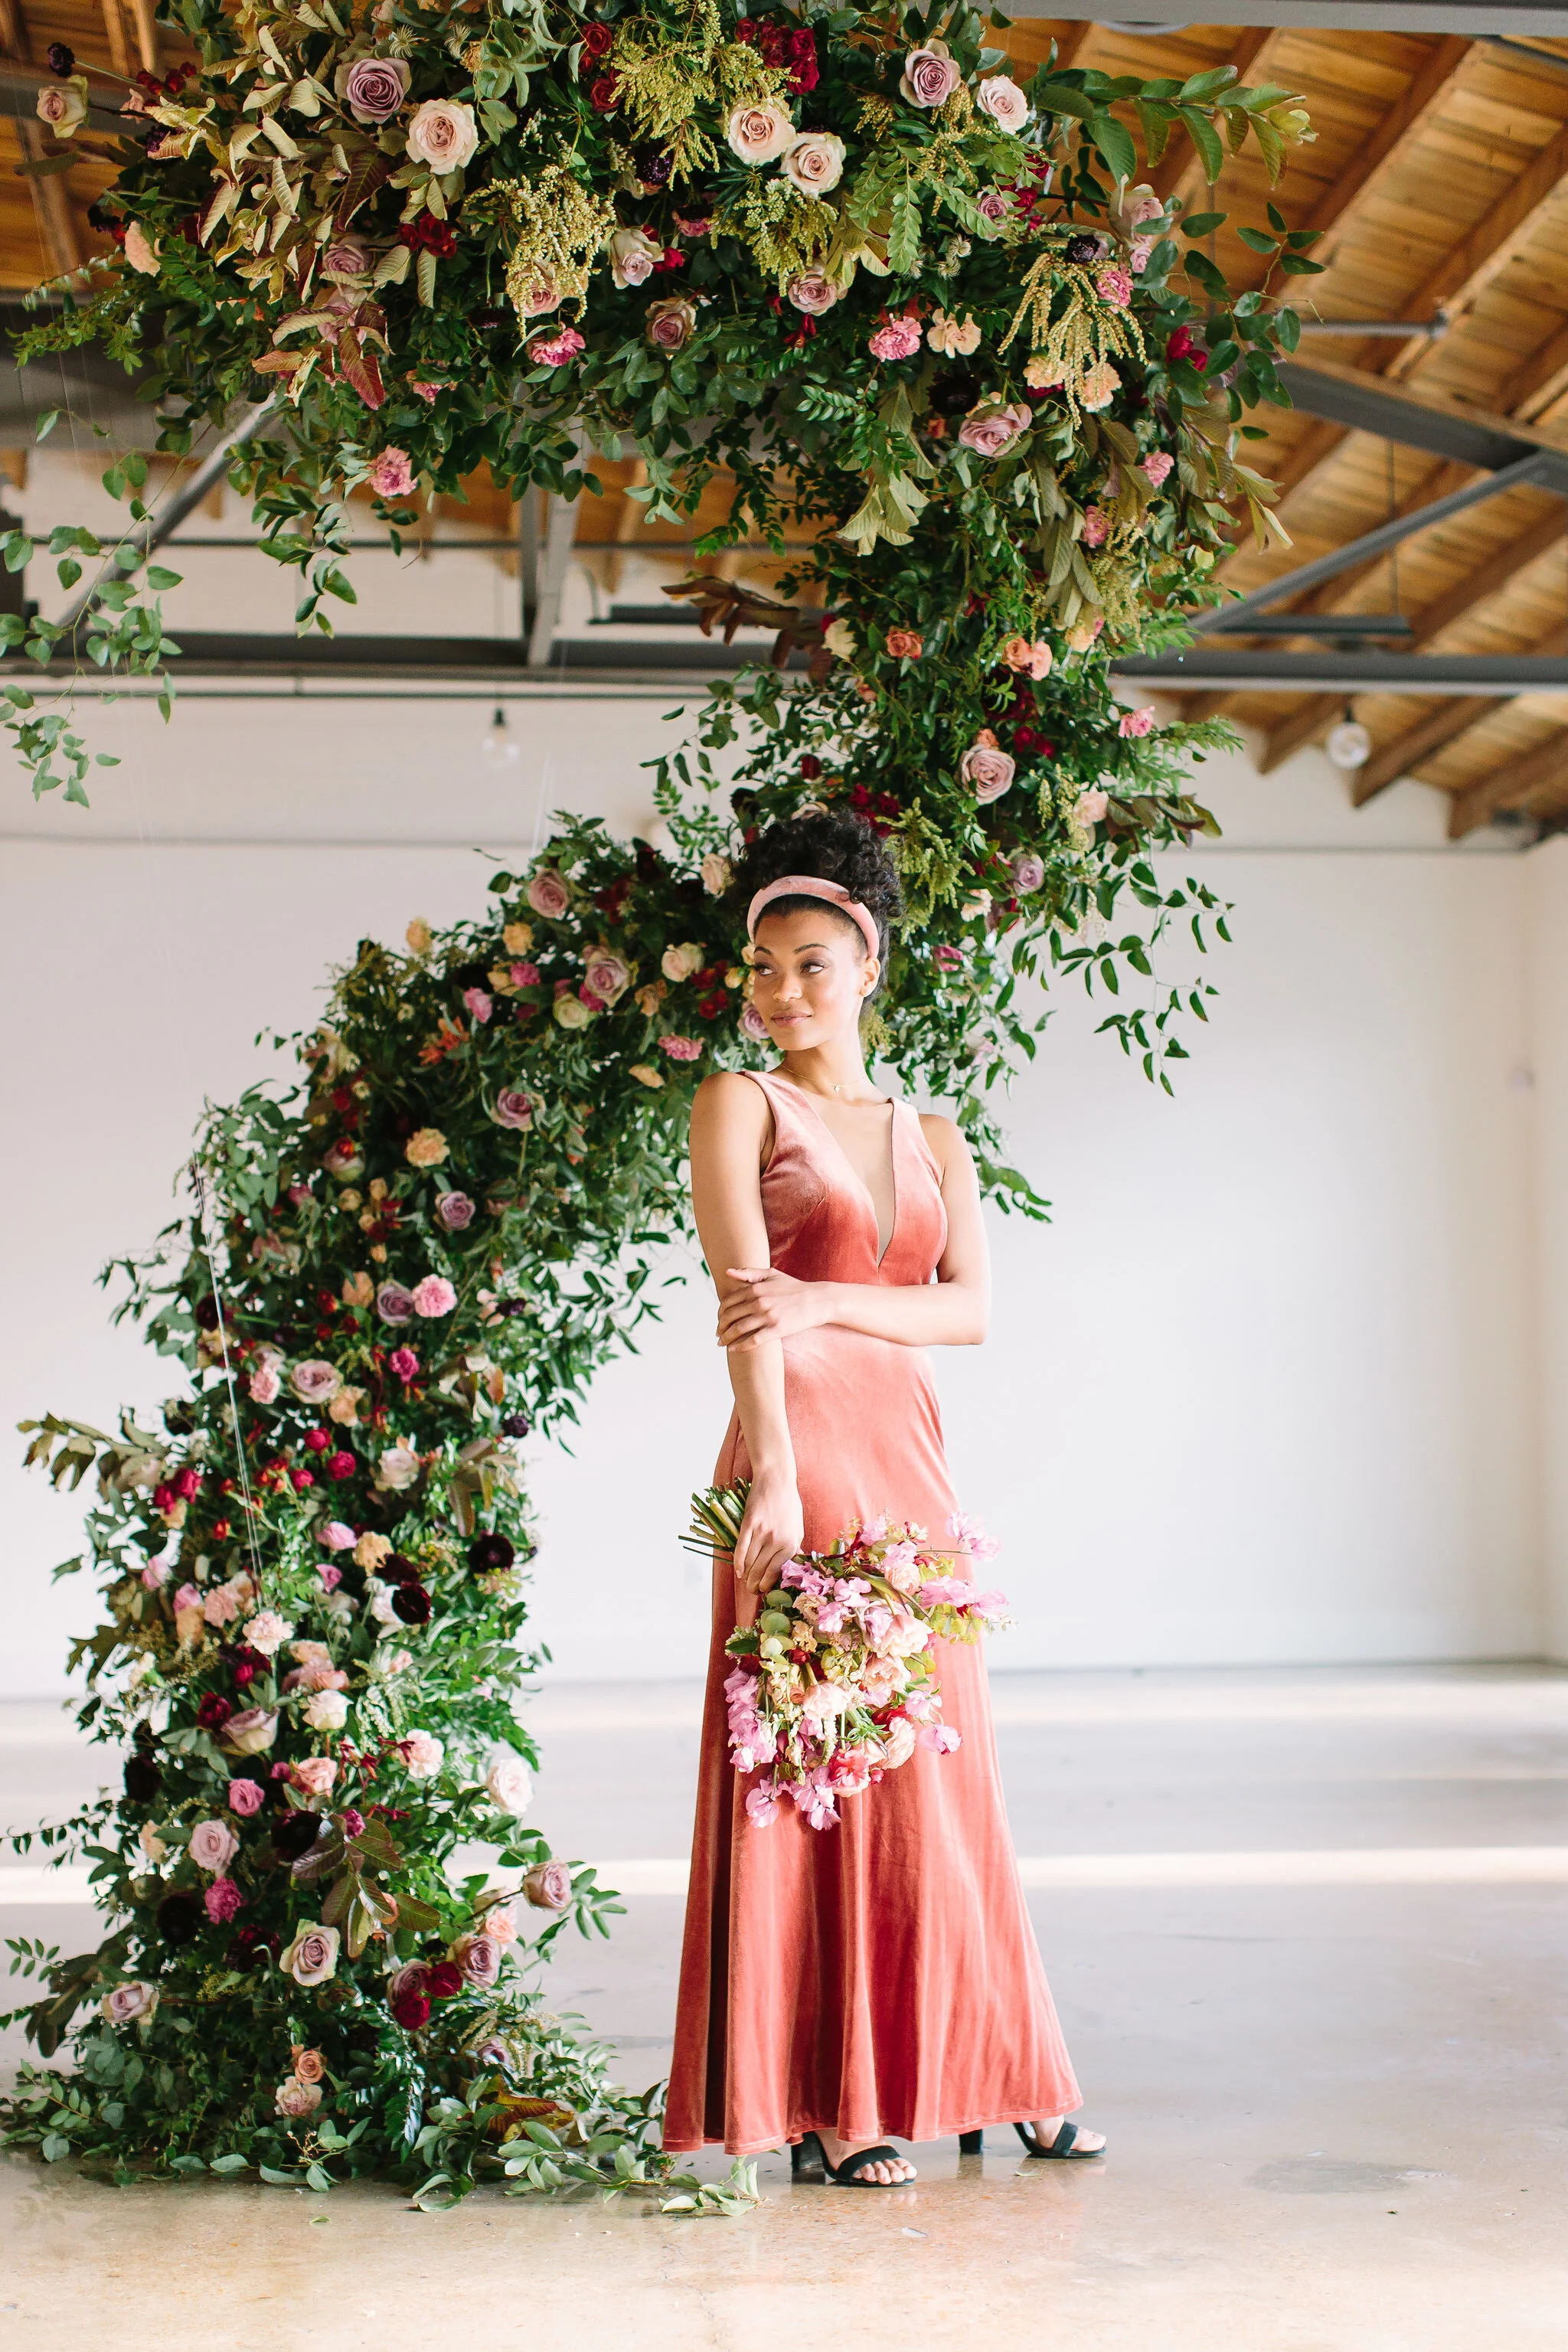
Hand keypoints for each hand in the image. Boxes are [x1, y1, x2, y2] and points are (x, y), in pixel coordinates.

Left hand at [718, 1267, 828, 1351]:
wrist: (817, 1301)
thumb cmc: (794, 1287)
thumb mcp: (771, 1274)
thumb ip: (749, 1272)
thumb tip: (727, 1272)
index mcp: (755, 1288)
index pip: (728, 1302)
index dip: (720, 1313)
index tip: (719, 1320)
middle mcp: (759, 1301)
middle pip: (730, 1317)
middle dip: (720, 1327)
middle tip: (718, 1334)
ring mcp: (767, 1316)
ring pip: (738, 1329)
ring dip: (726, 1338)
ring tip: (722, 1343)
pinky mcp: (776, 1330)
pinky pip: (753, 1340)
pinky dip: (740, 1346)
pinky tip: (733, 1349)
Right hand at [733, 1467, 803, 1596]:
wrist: (777, 1479)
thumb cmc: (789, 1503)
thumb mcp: (798, 1527)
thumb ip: (793, 1547)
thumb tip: (788, 1567)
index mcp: (791, 1543)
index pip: (776, 1572)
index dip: (767, 1584)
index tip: (763, 1590)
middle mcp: (776, 1540)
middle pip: (761, 1570)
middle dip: (754, 1584)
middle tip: (751, 1591)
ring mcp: (761, 1532)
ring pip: (750, 1562)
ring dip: (746, 1576)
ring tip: (744, 1582)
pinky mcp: (749, 1524)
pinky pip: (741, 1548)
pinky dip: (738, 1562)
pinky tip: (737, 1570)